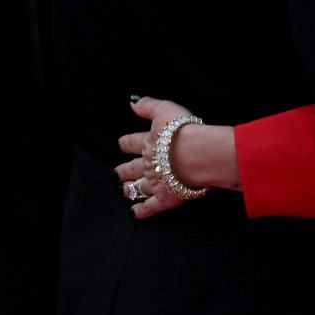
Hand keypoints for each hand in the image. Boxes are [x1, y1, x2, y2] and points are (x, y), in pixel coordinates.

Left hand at [115, 96, 238, 219]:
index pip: (132, 143)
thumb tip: (132, 102)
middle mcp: (148, 164)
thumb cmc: (183, 131)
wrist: (198, 154)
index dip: (126, 144)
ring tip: (124, 191)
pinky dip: (141, 211)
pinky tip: (134, 213)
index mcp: (148, 144)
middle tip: (117, 173)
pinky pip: (149, 207)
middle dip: (123, 170)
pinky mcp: (165, 199)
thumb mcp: (165, 110)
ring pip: (137, 188)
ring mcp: (155, 183)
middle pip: (131, 168)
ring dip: (129, 189)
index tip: (122, 144)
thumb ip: (147, 105)